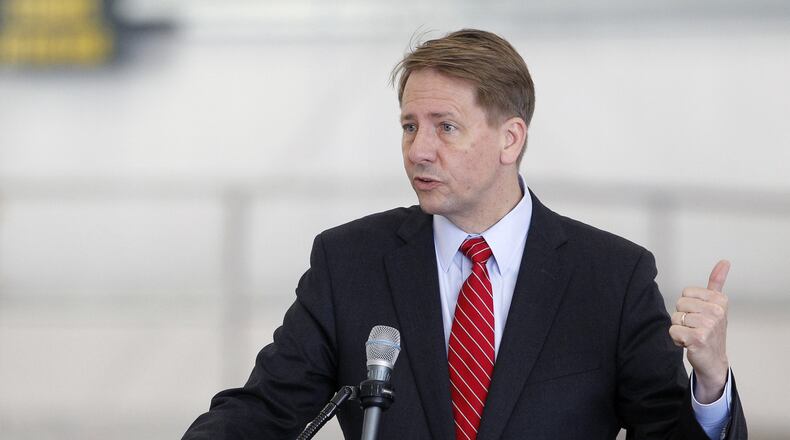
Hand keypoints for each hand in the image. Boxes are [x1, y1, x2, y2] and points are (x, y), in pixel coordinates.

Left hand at [669, 260, 730, 403]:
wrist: (713, 360)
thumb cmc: (712, 331)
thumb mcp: (717, 304)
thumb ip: (717, 282)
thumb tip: (724, 262)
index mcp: (719, 300)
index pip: (686, 292)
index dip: (688, 305)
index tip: (700, 315)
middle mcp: (716, 311)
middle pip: (679, 304)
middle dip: (682, 317)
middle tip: (696, 327)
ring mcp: (708, 325)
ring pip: (675, 318)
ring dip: (679, 329)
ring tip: (693, 335)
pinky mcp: (698, 338)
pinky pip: (673, 330)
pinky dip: (677, 339)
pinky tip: (689, 343)